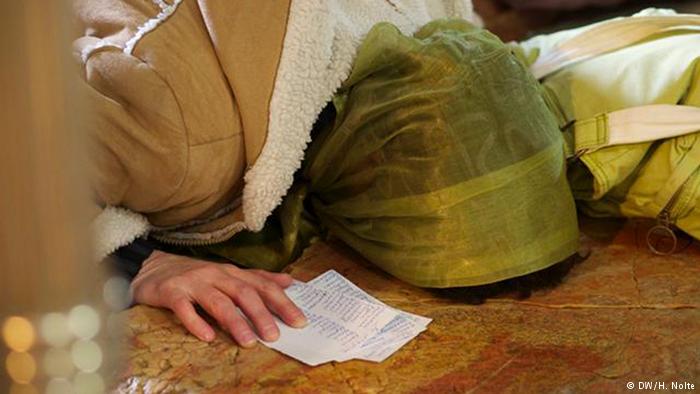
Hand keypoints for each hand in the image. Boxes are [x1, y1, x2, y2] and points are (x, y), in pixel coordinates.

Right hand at [130, 251, 306, 346]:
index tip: (299, 321)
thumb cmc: (195, 275)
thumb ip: (257, 278)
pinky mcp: (171, 292)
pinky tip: (208, 337)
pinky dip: (196, 322)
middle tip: (274, 335)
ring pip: (218, 301)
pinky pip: (184, 308)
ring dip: (235, 322)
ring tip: (248, 341)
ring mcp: (193, 282)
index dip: (282, 303)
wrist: (151, 267)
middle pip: (243, 293)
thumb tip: (289, 282)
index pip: (262, 286)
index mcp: (231, 272)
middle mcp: (215, 275)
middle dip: (261, 314)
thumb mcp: (228, 274)